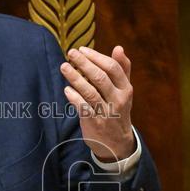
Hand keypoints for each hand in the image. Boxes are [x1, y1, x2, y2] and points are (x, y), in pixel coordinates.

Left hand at [61, 46, 135, 161]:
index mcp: (125, 89)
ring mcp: (106, 112)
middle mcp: (118, 100)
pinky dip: (74, 98)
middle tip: (71, 53)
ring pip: (90, 92)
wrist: (117, 142)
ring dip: (76, 78)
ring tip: (64, 67)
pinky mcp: (94, 123)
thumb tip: (118, 47)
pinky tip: (67, 89)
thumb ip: (122, 69)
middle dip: (84, 63)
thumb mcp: (124, 91)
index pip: (112, 68)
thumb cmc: (118, 110)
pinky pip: (83, 108)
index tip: (82, 49)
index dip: (96, 57)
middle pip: (100, 78)